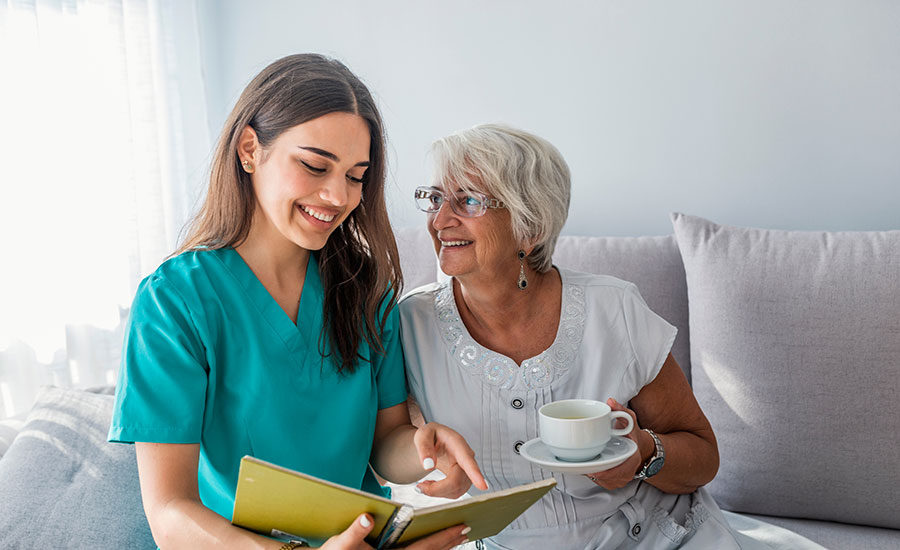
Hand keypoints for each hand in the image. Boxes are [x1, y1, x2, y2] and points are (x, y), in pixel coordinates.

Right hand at [316, 514, 468, 549]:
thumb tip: (367, 518)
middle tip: (466, 528)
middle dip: (449, 541)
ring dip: (442, 546)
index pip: (424, 548)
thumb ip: (354, 532)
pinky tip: (436, 543)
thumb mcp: (340, 543)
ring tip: (457, 535)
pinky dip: (430, 548)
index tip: (460, 527)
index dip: (443, 537)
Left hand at [413, 422, 487, 497]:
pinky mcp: (464, 479)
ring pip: (457, 490)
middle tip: (419, 487)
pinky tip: (432, 485)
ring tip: (424, 484)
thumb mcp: (422, 435)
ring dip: (438, 492)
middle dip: (437, 489)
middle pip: (457, 482)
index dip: (475, 474)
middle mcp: (467, 457)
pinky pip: (455, 493)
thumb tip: (428, 465)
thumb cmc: (430, 435)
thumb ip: (424, 447)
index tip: (483, 486)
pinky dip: (441, 493)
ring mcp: (468, 470)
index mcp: (458, 444)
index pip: (467, 460)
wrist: (435, 440)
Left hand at [583, 398, 642, 490]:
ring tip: (578, 462)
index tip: (589, 469)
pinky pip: (599, 481)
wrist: (638, 446)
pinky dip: (591, 473)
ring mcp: (620, 479)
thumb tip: (611, 402)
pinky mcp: (612, 481)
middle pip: (605, 478)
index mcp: (632, 458)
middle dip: (590, 471)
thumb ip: (620, 410)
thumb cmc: (632, 434)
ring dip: (589, 472)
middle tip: (576, 462)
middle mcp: (627, 472)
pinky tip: (584, 464)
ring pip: (600, 480)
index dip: (603, 472)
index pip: (618, 471)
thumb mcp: (629, 419)